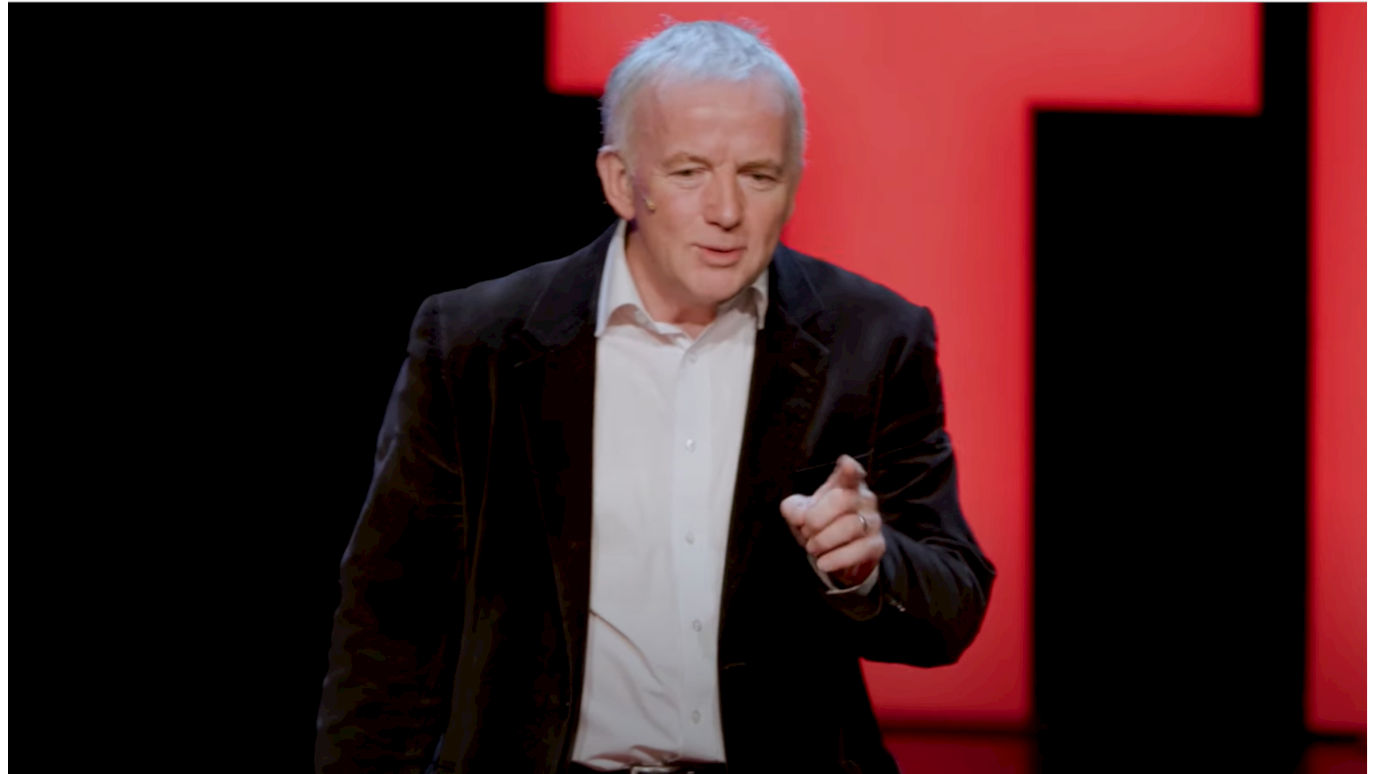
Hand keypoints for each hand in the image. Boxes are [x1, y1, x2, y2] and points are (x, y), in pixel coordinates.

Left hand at [779, 454, 885, 587]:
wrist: (835, 555)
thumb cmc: (819, 525)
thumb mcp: (800, 514)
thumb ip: (793, 509)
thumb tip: (800, 517)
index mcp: (845, 484)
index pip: (851, 473)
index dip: (849, 469)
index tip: (845, 464)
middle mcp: (864, 498)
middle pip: (842, 499)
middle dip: (817, 518)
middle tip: (806, 531)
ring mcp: (874, 521)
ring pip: (851, 525)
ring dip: (824, 540)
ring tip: (813, 548)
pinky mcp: (877, 545)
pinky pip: (859, 550)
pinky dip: (837, 558)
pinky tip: (823, 562)